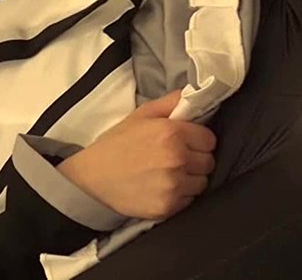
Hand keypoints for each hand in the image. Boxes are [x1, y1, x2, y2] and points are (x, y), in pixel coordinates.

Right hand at [57, 90, 216, 219]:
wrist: (91, 177)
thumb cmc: (116, 143)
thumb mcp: (141, 114)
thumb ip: (171, 102)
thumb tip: (194, 94)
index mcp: (172, 133)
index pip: (210, 139)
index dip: (199, 140)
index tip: (187, 142)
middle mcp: (177, 159)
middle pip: (209, 162)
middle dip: (196, 159)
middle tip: (177, 158)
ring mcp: (173, 186)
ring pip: (202, 183)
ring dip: (191, 179)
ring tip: (169, 174)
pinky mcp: (168, 207)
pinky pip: (189, 200)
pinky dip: (180, 196)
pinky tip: (162, 188)